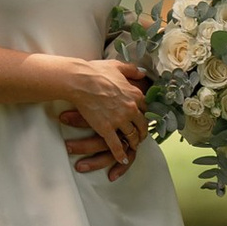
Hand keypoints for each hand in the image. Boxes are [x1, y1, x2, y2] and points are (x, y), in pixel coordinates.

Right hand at [47, 55, 145, 171]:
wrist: (80, 81)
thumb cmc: (96, 71)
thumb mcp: (117, 66)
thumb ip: (132, 70)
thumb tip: (142, 73)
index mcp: (135, 94)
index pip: (145, 109)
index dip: (143, 115)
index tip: (141, 119)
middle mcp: (131, 109)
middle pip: (142, 125)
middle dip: (142, 132)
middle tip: (140, 136)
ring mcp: (119, 120)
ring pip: (131, 136)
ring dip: (133, 142)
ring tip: (132, 146)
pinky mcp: (107, 129)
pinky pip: (116, 145)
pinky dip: (120, 154)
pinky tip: (121, 158)